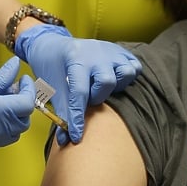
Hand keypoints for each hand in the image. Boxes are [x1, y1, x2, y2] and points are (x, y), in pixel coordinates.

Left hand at [15, 24, 141, 144]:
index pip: (79, 92)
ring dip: (116, 86)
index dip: (77, 117)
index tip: (76, 136)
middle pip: (107, 80)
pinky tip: (114, 81)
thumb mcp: (51, 87)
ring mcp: (110, 50)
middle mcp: (95, 52)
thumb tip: (66, 140)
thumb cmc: (52, 68)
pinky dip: (127, 77)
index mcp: (75, 59)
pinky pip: (135, 66)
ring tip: (102, 88)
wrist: (54, 45)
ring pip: (126, 72)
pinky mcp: (120, 52)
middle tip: (88, 98)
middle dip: (97, 96)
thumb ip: (61, 111)